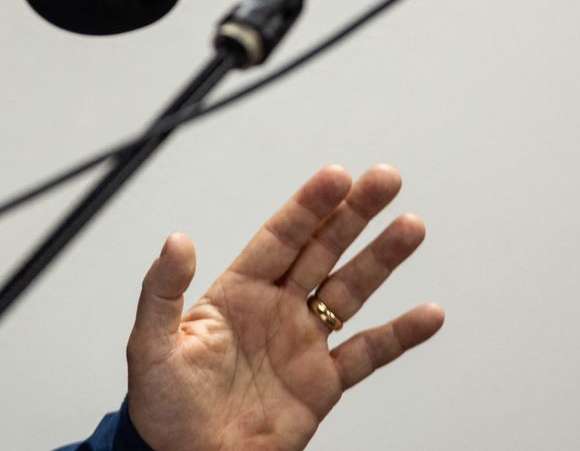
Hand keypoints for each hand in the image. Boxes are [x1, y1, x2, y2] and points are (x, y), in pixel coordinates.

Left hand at [123, 165, 443, 450]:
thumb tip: (177, 239)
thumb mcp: (151, 343)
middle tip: (386, 179)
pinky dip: (400, 335)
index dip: (308, 207)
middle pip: (322, 251)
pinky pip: (368, 353)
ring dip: (381, 259)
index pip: (279, 238)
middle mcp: (274, 310)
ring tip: (411, 226)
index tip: (338, 176)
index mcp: (235, 293)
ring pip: (350, 290)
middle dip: (354, 215)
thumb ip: (163, 290)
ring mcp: (301, 343)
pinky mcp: (322, 384)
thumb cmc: (161, 404)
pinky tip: (429, 314)